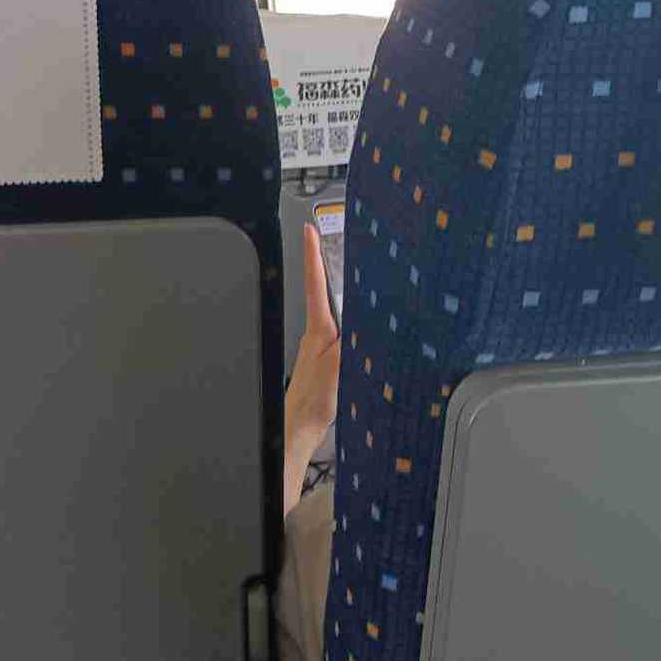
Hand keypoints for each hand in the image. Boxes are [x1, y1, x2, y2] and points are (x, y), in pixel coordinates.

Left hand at [283, 221, 340, 514]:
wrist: (300, 429)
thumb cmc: (312, 403)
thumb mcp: (337, 370)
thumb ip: (350, 344)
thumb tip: (361, 322)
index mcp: (319, 331)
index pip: (316, 286)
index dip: (312, 257)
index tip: (309, 231)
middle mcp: (318, 336)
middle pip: (324, 295)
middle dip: (326, 267)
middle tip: (325, 241)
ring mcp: (322, 349)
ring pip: (334, 315)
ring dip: (340, 296)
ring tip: (348, 275)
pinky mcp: (328, 362)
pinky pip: (341, 335)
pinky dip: (350, 325)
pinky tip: (360, 328)